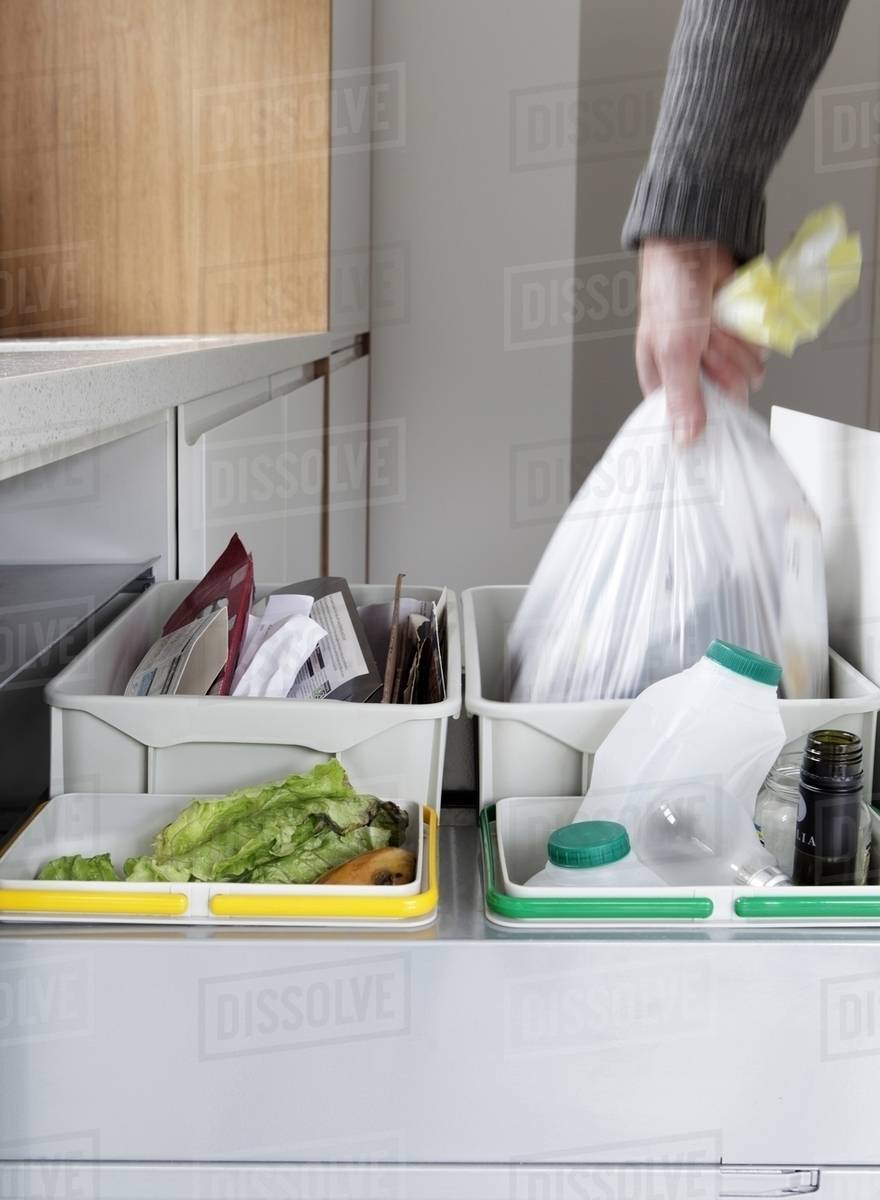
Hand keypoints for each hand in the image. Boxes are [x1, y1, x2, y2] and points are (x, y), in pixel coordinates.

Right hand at [636, 239, 766, 443]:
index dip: (706, 412)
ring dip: (735, 343)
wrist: (695, 245)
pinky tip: (730, 312)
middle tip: (704, 341)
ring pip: (747, 371)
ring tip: (714, 320)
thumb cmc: (670, 292)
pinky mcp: (740, 336)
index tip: (710, 396)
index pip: (692, 419)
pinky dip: (749, 329)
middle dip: (722, 364)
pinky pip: (759, 349)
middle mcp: (693, 372)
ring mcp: (720, 354)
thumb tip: (685, 442)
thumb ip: (683, 398)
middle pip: (728, 395)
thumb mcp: (673, 350)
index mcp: (665, 382)